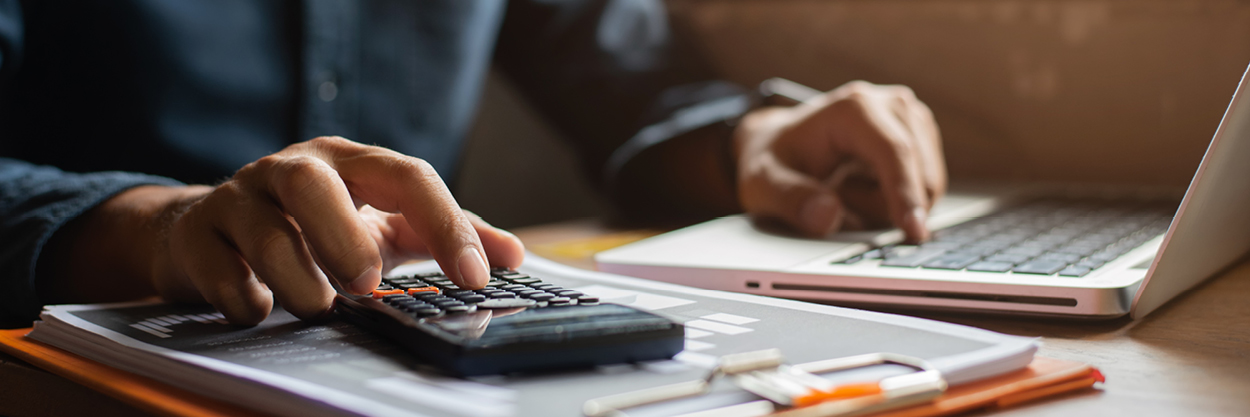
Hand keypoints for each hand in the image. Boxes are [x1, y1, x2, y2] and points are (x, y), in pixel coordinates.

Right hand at [45, 137, 523, 324]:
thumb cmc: (315, 225)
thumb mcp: (384, 222)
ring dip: (297, 280)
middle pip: (313, 185)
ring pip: (263, 232)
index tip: (475, 276)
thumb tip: (510, 254)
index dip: (446, 224)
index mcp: (349, 163)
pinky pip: (217, 268)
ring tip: (319, 306)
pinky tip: (260, 309)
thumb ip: (443, 233)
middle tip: (367, 285)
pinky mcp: (198, 236)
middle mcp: (291, 171)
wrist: (213, 231)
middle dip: (342, 237)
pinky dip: (244, 297)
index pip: (407, 176)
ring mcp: (239, 200)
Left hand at [734, 81, 945, 241]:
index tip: (913, 231)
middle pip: (917, 176)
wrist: (782, 144)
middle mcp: (892, 105)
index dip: (906, 193)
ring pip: (926, 187)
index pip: (894, 152)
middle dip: (882, 207)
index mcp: (854, 108)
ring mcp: (912, 119)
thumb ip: (790, 199)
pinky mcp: (922, 137)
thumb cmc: (774, 161)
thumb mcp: (762, 183)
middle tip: (837, 197)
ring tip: (846, 189)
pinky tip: (864, 188)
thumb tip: (828, 215)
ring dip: (887, 206)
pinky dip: (896, 201)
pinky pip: (926, 189)